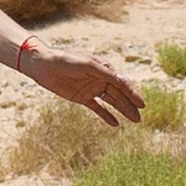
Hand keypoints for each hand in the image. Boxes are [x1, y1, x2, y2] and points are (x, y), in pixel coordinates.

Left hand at [20, 46, 142, 128]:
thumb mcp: (88, 66)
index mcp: (104, 68)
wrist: (44, 66)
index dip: (133, 93)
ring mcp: (92, 89)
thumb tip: (124, 81)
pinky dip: (106, 115)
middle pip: (119, 94)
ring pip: (111, 102)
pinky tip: (116, 124)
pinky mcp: (82, 97)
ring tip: (134, 121)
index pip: (122, 83)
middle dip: (130, 105)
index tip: (141, 104)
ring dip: (122, 111)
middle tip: (139, 118)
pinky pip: (98, 108)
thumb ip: (106, 74)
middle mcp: (100, 79)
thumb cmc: (66, 61)